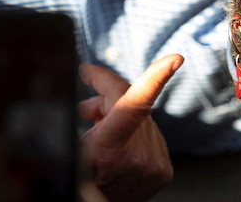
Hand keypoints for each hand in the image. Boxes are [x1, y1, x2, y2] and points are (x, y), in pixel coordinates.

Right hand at [78, 55, 183, 201]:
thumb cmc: (77, 181)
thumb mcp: (66, 149)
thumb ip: (75, 120)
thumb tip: (86, 93)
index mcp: (111, 149)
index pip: (136, 105)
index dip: (155, 77)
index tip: (174, 60)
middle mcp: (138, 156)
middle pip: (128, 103)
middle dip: (104, 96)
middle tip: (83, 106)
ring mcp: (154, 163)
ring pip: (140, 117)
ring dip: (117, 116)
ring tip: (94, 125)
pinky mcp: (164, 168)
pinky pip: (148, 134)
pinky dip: (131, 132)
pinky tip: (115, 144)